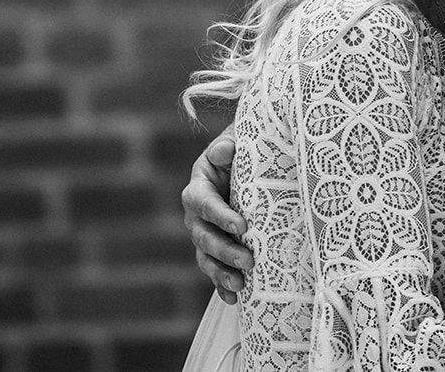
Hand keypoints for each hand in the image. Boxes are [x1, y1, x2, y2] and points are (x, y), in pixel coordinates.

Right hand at [180, 133, 252, 303]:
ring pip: (206, 258)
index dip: (220, 216)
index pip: (204, 203)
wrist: (245, 171)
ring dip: (221, 273)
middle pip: (204, 237)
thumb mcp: (234, 145)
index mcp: (198, 188)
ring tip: (241, 285)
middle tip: (249, 260)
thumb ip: (228, 147)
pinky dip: (222, 287)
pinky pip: (214, 273)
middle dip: (225, 251)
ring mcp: (204, 237)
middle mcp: (196, 217)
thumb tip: (225, 151)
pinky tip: (234, 300)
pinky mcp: (215, 253)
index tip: (242, 226)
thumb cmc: (242, 155)